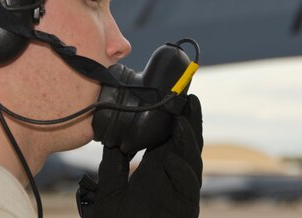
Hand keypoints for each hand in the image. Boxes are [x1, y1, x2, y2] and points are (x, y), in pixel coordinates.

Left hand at [89, 94, 202, 217]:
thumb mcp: (110, 190)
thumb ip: (113, 164)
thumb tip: (111, 137)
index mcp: (158, 167)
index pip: (171, 136)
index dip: (176, 116)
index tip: (175, 94)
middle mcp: (173, 176)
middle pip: (187, 142)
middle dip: (190, 120)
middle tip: (190, 97)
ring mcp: (182, 191)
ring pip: (191, 161)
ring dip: (187, 140)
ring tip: (181, 120)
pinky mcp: (186, 207)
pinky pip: (187, 187)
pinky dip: (181, 171)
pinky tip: (171, 159)